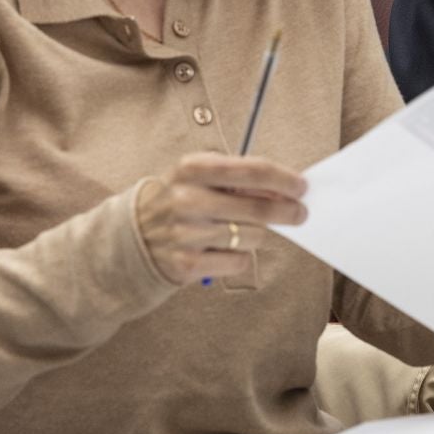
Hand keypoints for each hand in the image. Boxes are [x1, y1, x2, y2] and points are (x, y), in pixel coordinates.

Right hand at [135, 153, 308, 284]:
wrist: (130, 240)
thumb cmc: (177, 203)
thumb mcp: (197, 179)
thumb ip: (238, 179)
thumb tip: (286, 190)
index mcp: (192, 168)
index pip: (252, 170)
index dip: (284, 179)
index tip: (302, 187)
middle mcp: (187, 198)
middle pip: (259, 207)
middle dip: (288, 211)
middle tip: (300, 214)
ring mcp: (186, 234)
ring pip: (253, 236)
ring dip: (256, 235)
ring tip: (237, 231)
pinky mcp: (188, 265)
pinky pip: (239, 261)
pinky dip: (238, 257)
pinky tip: (220, 251)